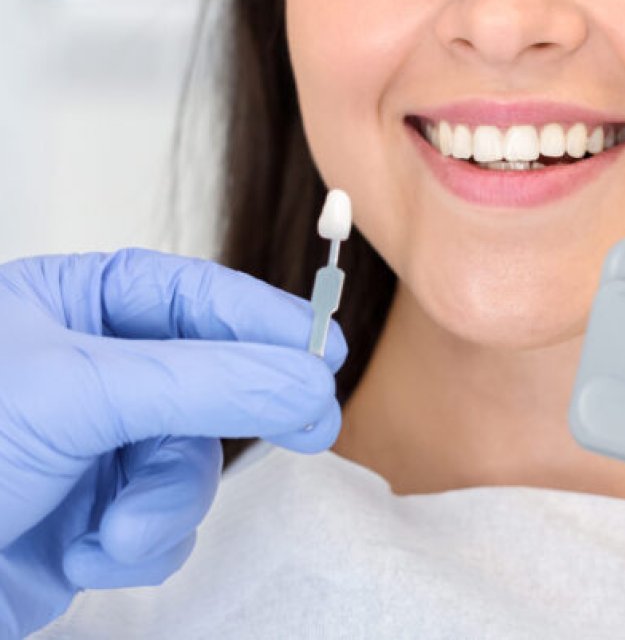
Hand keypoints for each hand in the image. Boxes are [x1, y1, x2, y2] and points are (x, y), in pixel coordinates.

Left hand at [0, 249, 345, 637]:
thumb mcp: (78, 396)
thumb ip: (206, 382)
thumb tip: (308, 380)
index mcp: (69, 307)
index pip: (191, 295)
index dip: (265, 320)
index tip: (326, 350)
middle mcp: (88, 370)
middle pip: (208, 384)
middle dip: (223, 426)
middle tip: (311, 428)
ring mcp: (93, 445)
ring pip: (189, 463)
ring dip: (161, 507)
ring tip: (111, 535)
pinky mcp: (94, 513)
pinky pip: (163, 522)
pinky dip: (136, 546)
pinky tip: (81, 556)